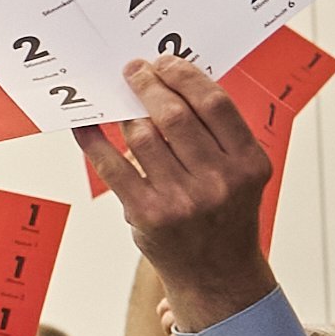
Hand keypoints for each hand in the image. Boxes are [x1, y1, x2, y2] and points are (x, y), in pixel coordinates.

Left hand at [100, 56, 276, 331]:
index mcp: (248, 162)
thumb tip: (172, 84)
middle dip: (148, 85)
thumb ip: (218, 134)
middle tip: (134, 70)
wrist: (217, 273)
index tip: (165, 62)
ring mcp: (182, 199)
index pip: (213, 104)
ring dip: (125, 111)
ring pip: (142, 136)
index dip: (185, 76)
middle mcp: (218, 181)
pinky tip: (86, 125)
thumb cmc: (225, 214)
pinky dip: (94, 141)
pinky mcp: (147, 214)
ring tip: (120, 98)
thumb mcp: (240, 173)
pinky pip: (112, 167)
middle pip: (174, 115)